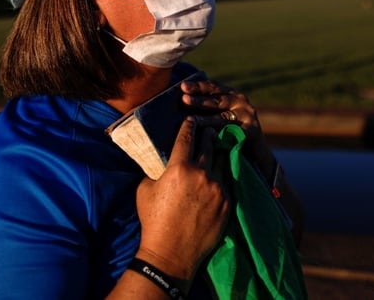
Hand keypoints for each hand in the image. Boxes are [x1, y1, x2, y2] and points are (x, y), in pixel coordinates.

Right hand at [134, 117, 229, 284]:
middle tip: (208, 129)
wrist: (171, 253)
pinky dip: (223, 175)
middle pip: (208, 145)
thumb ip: (155, 172)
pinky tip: (222, 172)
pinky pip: (227, 181)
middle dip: (208, 134)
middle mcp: (201, 174)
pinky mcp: (228, 202)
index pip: (186, 138)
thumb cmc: (153, 220)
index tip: (190, 120)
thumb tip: (161, 162)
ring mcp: (218, 188)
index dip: (188, 126)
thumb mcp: (145, 190)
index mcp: (179, 168)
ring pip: (221, 161)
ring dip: (219, 153)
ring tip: (218, 148)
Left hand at [180, 79, 263, 150]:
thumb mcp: (217, 117)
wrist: (253, 154)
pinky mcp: (253, 130)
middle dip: (200, 99)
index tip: (183, 87)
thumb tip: (180, 102)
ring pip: (223, 117)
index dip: (198, 86)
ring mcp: (248, 114)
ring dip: (207, 119)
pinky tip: (210, 137)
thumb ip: (204, 110)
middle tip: (184, 99)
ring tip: (192, 120)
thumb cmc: (229, 133)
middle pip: (217, 99)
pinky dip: (222, 135)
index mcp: (230, 94)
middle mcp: (240, 101)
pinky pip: (234, 132)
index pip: (213, 87)